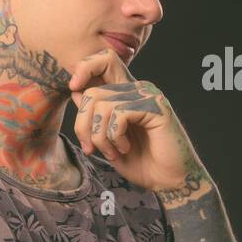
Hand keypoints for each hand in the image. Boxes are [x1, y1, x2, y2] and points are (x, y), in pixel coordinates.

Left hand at [66, 47, 208, 195]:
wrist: (168, 180)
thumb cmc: (141, 162)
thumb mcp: (107, 139)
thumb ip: (94, 116)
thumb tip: (75, 90)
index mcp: (126, 93)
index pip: (104, 60)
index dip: (84, 67)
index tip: (72, 88)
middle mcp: (137, 89)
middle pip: (91, 91)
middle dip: (82, 125)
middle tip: (91, 148)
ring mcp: (148, 96)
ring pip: (101, 104)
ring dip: (100, 137)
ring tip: (112, 152)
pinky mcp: (156, 108)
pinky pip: (119, 114)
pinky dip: (114, 136)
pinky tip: (125, 148)